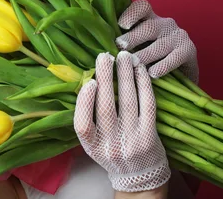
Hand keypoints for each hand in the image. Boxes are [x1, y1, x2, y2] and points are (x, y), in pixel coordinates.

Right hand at [74, 52, 170, 192]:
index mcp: (91, 146)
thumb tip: (89, 81)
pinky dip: (144, 85)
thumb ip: (88, 118)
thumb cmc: (111, 152)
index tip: (89, 82)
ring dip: (125, 76)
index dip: (85, 102)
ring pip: (128, 102)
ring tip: (123, 56)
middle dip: (105, 78)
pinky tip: (140, 70)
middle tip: (104, 56)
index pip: (83, 124)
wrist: (139, 177)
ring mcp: (133, 140)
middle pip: (106, 107)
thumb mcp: (93, 142)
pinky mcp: (151, 136)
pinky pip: (148, 106)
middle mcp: (111, 145)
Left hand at [115, 0, 197, 82]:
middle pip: (148, 27)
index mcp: (149, 18)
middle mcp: (164, 23)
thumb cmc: (151, 57)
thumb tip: (100, 47)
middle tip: (120, 47)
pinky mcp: (189, 50)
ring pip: (160, 44)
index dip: (131, 13)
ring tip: (132, 63)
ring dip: (145, 54)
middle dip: (133, 37)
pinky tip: (153, 73)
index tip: (120, 25)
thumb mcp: (138, 44)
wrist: (181, 72)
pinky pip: (175, 57)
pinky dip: (163, 65)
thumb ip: (124, 42)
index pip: (142, 7)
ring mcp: (178, 36)